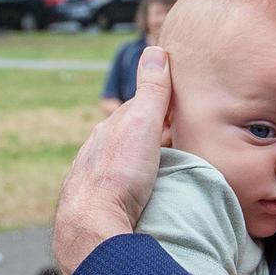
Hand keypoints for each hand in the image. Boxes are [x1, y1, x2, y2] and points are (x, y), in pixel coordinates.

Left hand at [53, 46, 170, 274]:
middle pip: (132, 136)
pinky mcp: (100, 203)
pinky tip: (147, 194)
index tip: (185, 110)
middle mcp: (100, 149)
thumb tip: (156, 50)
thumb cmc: (119, 173)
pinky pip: (122, 187)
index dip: (164, 107)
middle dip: (155, 136)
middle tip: (183, 140)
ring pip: (125, 162)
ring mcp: (97, 176)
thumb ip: (152, 91)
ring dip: (145, 163)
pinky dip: (136, 185)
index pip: (140, 109)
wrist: (91, 224)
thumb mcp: (142, 124)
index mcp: (111, 128)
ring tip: (171, 170)